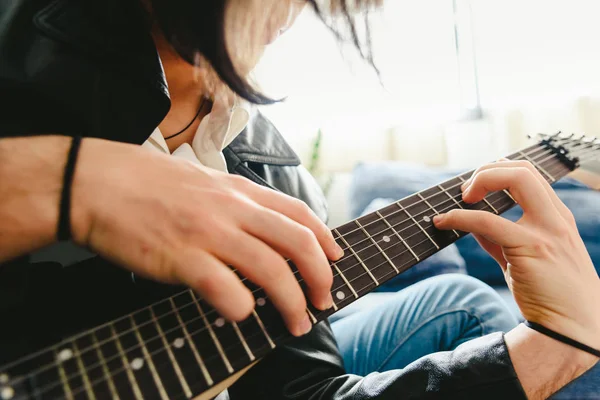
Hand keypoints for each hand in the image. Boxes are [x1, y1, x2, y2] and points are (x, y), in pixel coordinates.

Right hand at [72, 138, 342, 335]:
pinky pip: (224, 288)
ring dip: (292, 302)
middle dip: (320, 276)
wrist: (97, 183)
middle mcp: (231, 209)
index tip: (335, 259)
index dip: (325, 239)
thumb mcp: (204, 182)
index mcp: (238, 190)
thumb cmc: (147, 184)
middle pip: (296, 242)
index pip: (298, 212)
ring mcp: (208, 232)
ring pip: (270, 269)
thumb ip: (235, 203)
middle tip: (324, 301)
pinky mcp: (180, 257)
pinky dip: (242, 308)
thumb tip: (261, 232)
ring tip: (297, 323)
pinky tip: (242, 315)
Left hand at [434, 160, 599, 348]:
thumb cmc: (550, 295)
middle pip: (524, 169)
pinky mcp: (531, 248)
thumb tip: (470, 223)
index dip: (498, 171)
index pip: (530, 175)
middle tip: (465, 190)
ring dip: (480, 181)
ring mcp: (547, 230)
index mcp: (557, 218)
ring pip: (515, 179)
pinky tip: (443, 221)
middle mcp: (556, 218)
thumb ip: (500, 238)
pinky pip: (488, 221)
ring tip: (459, 199)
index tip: (477, 187)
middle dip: (488, 170)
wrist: (572, 329)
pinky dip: (460, 216)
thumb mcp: (526, 258)